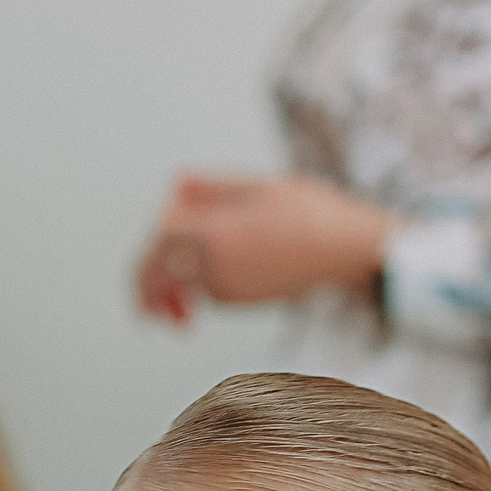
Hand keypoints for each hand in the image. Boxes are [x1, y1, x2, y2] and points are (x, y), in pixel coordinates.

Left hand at [135, 173, 389, 322]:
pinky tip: (223, 280)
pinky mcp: (242, 302)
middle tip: (142, 304)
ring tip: (176, 298)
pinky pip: (210, 293)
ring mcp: (228, 287)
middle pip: (158, 275)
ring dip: (177, 286)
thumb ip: (209, 188)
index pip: (160, 238)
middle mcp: (214, 264)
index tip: (157, 236)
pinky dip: (204, 288)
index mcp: (212, 230)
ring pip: (185, 284)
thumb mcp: (257, 186)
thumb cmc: (310, 212)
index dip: (151, 239)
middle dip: (145, 288)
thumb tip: (173, 188)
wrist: (348, 252)